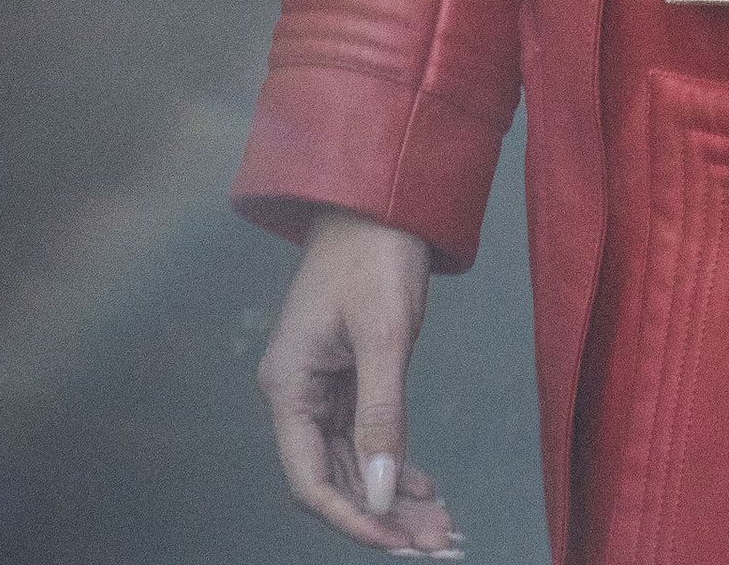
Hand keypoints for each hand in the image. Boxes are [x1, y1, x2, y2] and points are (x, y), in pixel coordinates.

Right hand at [256, 208, 459, 554]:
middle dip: (383, 514)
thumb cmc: (374, 253)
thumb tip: (381, 492)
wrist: (383, 197)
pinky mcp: (348, 374)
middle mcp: (298, 392)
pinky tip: (424, 485)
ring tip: (440, 524)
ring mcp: (322, 385)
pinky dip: (394, 461)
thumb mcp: (384, 335)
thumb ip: (382, 415)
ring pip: (354, 461)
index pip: (311, 480)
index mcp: (288, 385)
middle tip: (437, 541)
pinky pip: (367, 434)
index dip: (353, 518)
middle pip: (335, 478)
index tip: (398, 541)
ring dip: (393, 494)